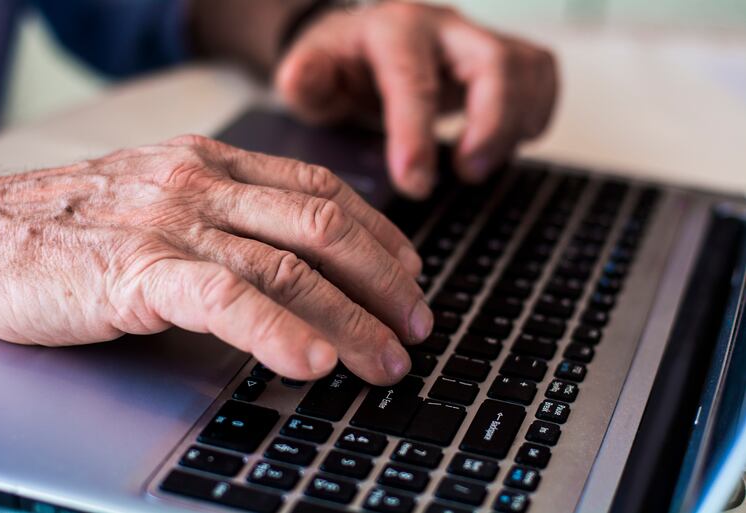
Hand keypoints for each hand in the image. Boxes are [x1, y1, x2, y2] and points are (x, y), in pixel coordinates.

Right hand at [0, 135, 431, 384]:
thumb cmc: (74, 224)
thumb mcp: (164, 198)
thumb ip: (229, 215)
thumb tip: (298, 256)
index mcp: (214, 162)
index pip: (322, 189)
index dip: (378, 235)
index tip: (410, 274)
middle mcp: (203, 183)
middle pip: (323, 226)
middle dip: (383, 281)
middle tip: (415, 326)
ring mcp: (172, 223)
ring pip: (289, 267)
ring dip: (350, 320)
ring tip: (384, 360)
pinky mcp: (137, 271)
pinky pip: (227, 299)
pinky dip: (278, 332)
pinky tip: (312, 362)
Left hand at [276, 1, 556, 197]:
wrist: (365, 48)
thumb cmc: (341, 68)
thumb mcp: (311, 75)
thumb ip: (304, 79)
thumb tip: (299, 77)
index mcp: (391, 30)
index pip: (413, 80)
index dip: (417, 134)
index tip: (415, 184)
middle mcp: (443, 27)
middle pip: (493, 63)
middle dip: (490, 125)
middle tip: (467, 174)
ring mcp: (477, 39)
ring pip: (526, 69)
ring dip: (514, 125)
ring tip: (478, 165)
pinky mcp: (502, 55)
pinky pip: (542, 74)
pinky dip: (537, 112)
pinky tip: (506, 142)